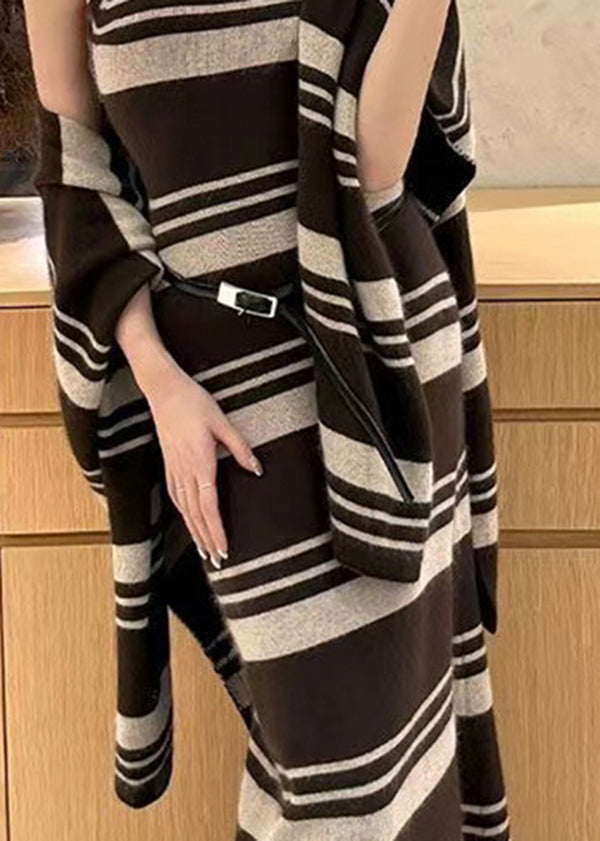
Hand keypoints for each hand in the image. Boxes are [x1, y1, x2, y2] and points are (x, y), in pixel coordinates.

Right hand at [146, 364, 262, 567]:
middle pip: (195, 514)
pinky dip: (183, 513)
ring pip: (184, 509)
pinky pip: (175, 496)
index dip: (216, 530)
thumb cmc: (194, 402)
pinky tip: (188, 521)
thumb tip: (256, 469)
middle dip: (206, 539)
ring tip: (204, 550)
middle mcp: (184, 471)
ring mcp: (173, 468)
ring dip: (194, 531)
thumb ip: (240, 447)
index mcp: (199, 462)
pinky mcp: (168, 464)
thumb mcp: (222, 421)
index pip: (209, 506)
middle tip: (217, 561)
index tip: (223, 548)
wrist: (163, 389)